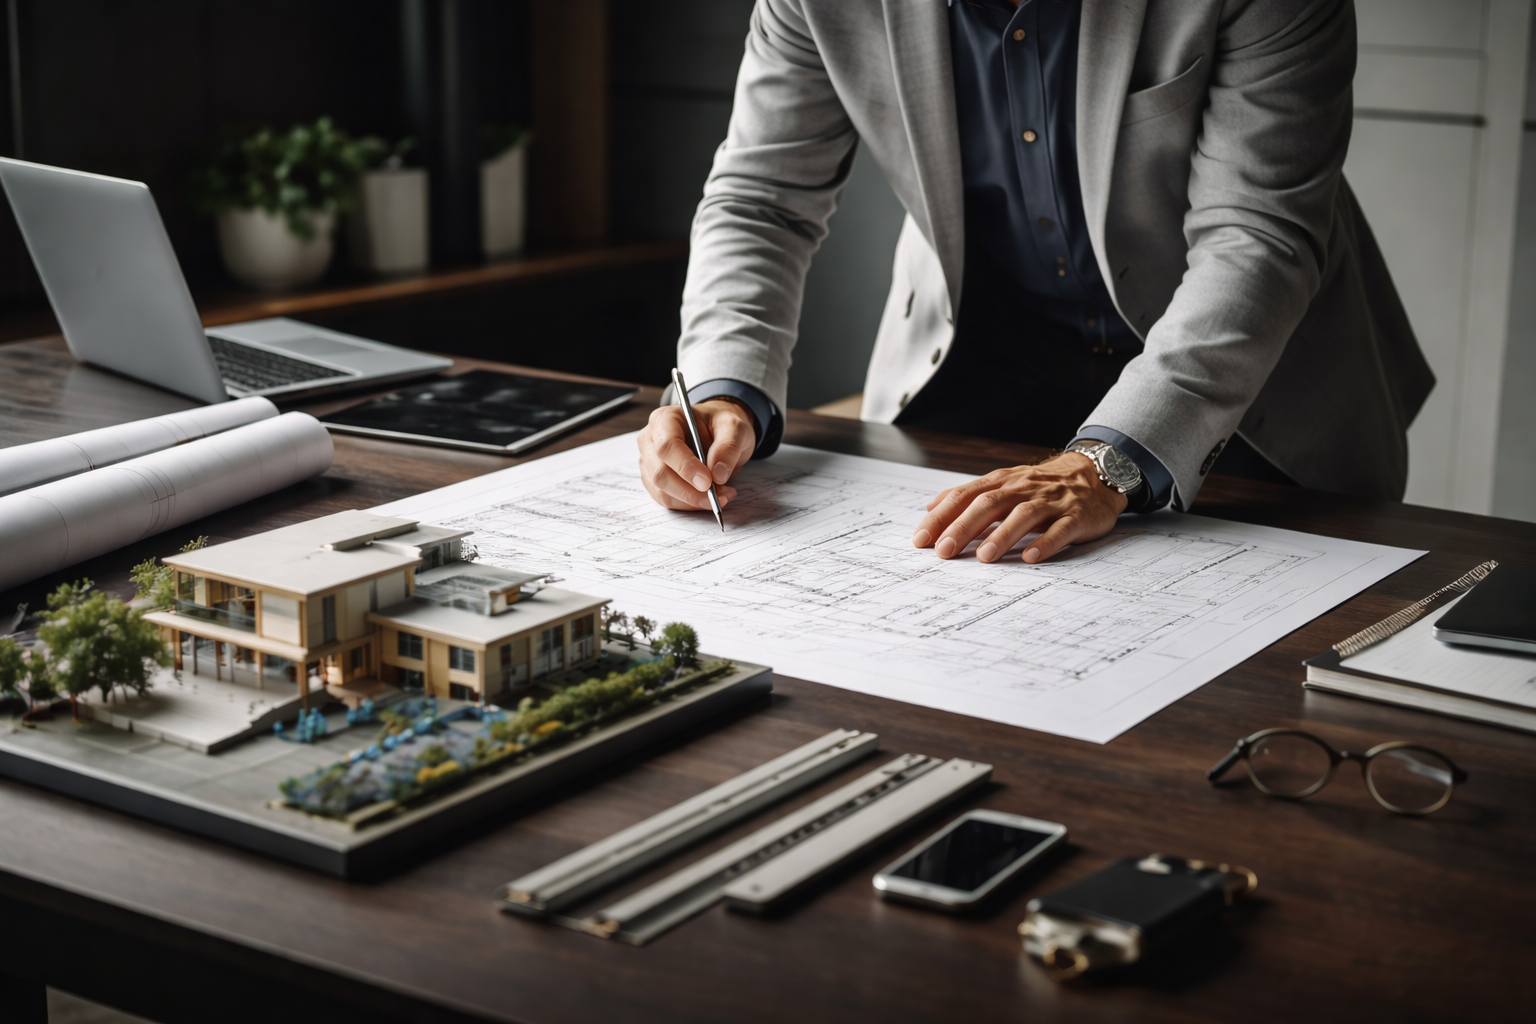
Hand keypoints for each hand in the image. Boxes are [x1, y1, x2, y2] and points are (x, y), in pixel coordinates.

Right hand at [638, 398, 755, 510]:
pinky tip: (710, 498)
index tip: (707, 482)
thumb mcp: (734, 427)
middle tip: (718, 496)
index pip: (667, 446)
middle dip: (690, 491)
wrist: (718, 433)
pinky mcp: (654, 481)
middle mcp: (651, 440)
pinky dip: (690, 505)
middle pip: (660, 473)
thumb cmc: (720, 425)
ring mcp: (649, 463)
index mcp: (665, 419)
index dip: (685, 467)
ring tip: (722, 495)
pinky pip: (668, 500)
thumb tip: (718, 474)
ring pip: (663, 491)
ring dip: (693, 501)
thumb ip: (728, 446)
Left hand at [911, 453, 1127, 563]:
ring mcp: (1051, 502)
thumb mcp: (1003, 484)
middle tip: (944, 551)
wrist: (1093, 474)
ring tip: (984, 557)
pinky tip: (1031, 557)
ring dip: (1002, 536)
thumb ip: (968, 496)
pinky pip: (1060, 530)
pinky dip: (1045, 543)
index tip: (921, 540)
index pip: (964, 496)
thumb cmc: (1041, 486)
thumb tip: (930, 508)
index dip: (941, 517)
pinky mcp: (1076, 516)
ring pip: (1023, 515)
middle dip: (964, 527)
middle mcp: (1023, 488)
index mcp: (1002, 482)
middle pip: (989, 504)